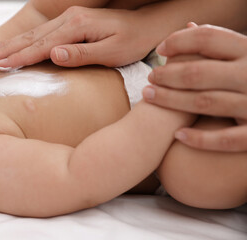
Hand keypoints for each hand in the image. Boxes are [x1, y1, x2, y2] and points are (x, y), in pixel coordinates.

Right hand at [0, 6, 152, 69]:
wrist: (147, 24)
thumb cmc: (133, 41)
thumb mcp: (111, 52)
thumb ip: (82, 54)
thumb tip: (53, 55)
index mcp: (77, 26)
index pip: (42, 46)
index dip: (19, 57)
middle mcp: (69, 19)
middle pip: (32, 38)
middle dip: (7, 50)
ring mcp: (69, 18)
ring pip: (34, 34)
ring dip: (12, 44)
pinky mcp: (72, 22)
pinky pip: (43, 33)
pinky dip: (25, 41)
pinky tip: (16, 44)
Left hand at [143, 24, 246, 151]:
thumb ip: (221, 43)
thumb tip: (188, 27)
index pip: (208, 38)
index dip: (179, 41)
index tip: (160, 49)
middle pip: (198, 72)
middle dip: (167, 74)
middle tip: (150, 77)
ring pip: (205, 102)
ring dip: (171, 100)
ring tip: (148, 95)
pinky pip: (226, 139)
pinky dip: (200, 139)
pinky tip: (178, 135)